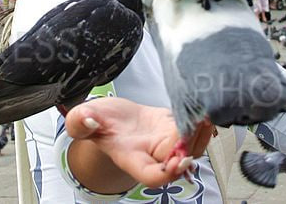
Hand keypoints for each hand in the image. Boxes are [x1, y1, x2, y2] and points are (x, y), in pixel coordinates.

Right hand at [65, 97, 212, 188]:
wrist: (110, 116)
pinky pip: (193, 132)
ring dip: (200, 135)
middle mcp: (152, 155)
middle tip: (198, 125)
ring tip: (204, 115)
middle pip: (178, 161)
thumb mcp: (80, 119)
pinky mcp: (175, 127)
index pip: (152, 176)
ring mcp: (166, 142)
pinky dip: (200, 123)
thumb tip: (89, 119)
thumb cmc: (97, 121)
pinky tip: (203, 109)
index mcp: (130, 158)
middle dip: (190, 146)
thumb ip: (81, 122)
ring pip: (191, 148)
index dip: (167, 172)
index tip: (179, 159)